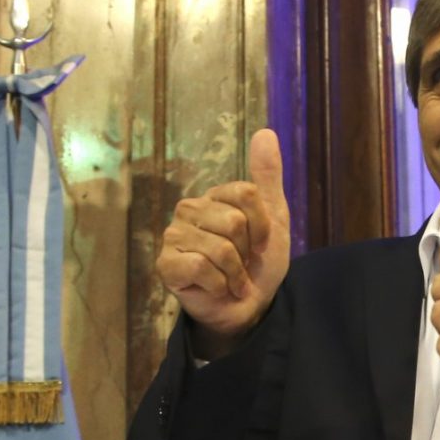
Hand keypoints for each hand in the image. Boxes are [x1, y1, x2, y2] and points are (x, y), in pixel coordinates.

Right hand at [156, 129, 290, 359]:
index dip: (263, 225)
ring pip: (220, 246)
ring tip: (231, 278)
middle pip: (235, 221)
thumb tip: (266, 132)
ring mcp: (174, 236)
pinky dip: (219, 284)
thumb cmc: (258, 263)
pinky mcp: (166, 264)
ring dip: (235, 272)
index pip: (248, 194)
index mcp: (215, 196)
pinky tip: (216, 288)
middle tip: (242, 265)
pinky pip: (200, 266)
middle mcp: (190, 210)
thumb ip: (267, 177)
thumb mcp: (273, 218)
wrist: (250, 307)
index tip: (260, 243)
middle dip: (248, 251)